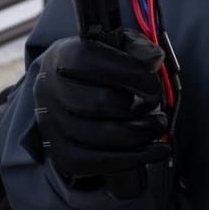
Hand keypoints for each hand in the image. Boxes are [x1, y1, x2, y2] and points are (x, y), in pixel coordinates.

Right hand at [32, 30, 170, 184]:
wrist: (68, 90)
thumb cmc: (98, 65)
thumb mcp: (116, 46)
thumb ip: (136, 48)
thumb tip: (153, 59)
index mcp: (61, 57)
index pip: (88, 61)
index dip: (126, 71)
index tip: (153, 81)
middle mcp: (49, 92)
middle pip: (96, 103)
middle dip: (137, 105)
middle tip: (157, 101)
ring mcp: (52, 126)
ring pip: (99, 137)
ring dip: (139, 133)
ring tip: (159, 125)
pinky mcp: (61, 154)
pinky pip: (97, 163)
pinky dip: (131, 159)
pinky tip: (155, 151)